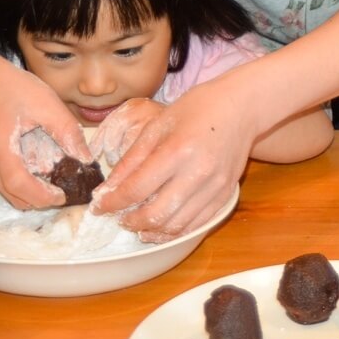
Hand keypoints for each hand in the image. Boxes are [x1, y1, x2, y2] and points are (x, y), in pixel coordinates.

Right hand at [0, 50, 90, 208]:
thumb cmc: (6, 84)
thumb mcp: (45, 101)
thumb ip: (68, 132)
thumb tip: (85, 160)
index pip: (19, 184)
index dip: (43, 197)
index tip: (63, 196)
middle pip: (11, 194)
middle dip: (38, 198)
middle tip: (59, 188)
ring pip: (2, 190)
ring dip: (26, 190)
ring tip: (45, 175)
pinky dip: (12, 180)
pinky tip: (26, 164)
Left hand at [91, 80, 254, 242]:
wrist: (240, 107)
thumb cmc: (196, 109)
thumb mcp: (156, 126)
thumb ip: (131, 160)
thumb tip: (108, 188)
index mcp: (176, 151)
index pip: (136, 188)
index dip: (112, 202)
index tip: (98, 207)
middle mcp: (198, 174)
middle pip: (156, 214)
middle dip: (130, 221)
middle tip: (117, 217)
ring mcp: (215, 188)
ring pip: (177, 226)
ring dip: (151, 231)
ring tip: (135, 225)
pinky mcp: (225, 195)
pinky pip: (197, 224)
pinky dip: (174, 231)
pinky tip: (160, 228)